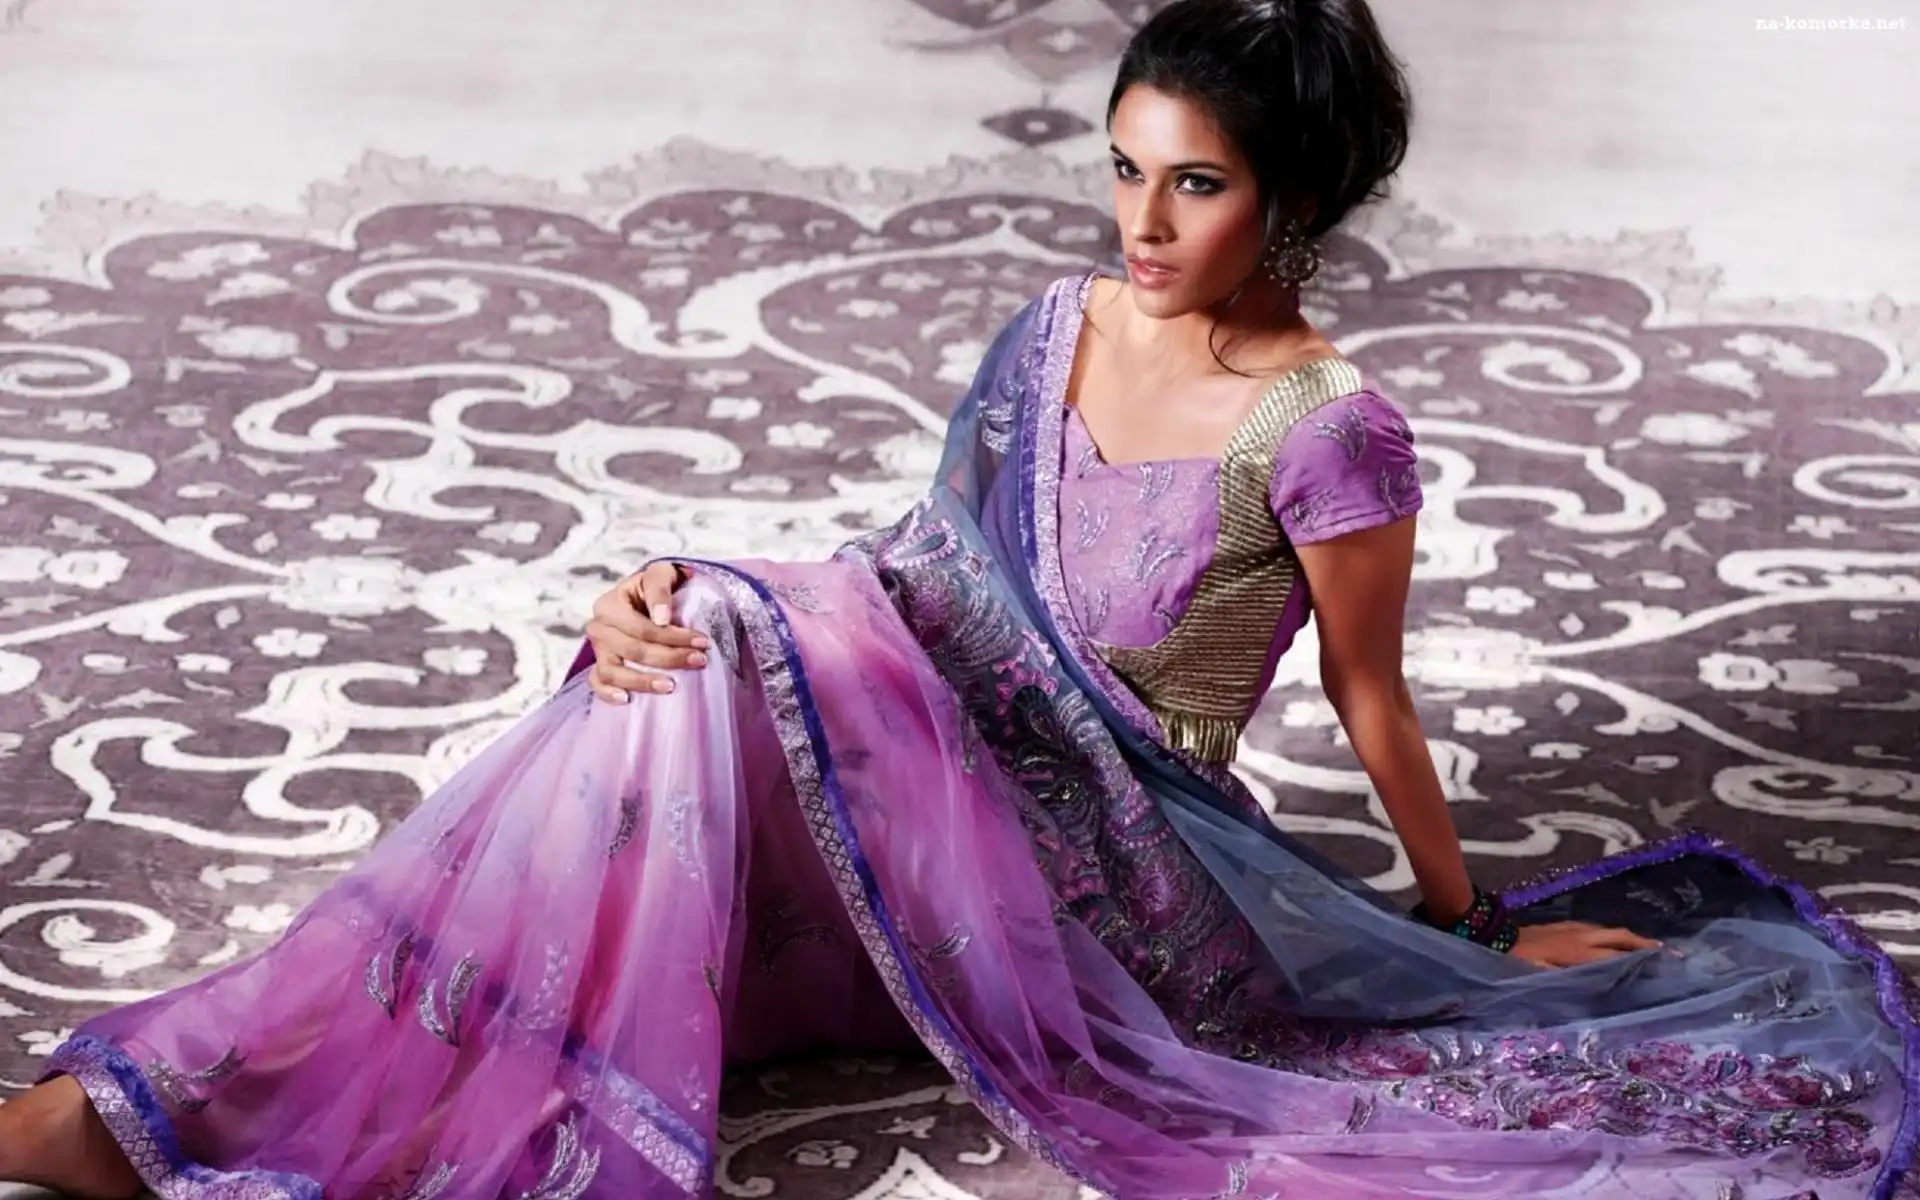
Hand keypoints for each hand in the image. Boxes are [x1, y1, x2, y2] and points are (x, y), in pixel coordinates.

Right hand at [583, 561, 708, 703]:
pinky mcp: (599, 666)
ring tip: (670, 686)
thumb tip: (662, 618)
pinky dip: (608, 693)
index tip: (703, 642)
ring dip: (642, 681)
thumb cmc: (656, 588)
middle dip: (669, 657)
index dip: (673, 636)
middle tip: (698, 660)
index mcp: (610, 604)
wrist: (646, 598)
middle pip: (632, 650)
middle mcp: (599, 627)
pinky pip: (597, 683)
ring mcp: (598, 649)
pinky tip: (627, 700)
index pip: (642, 627)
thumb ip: (660, 589)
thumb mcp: (661, 575)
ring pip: (613, 671)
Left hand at [1510, 921, 1661, 968]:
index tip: (1660, 962)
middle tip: (1667, 951)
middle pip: (1620, 936)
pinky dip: (1613, 935)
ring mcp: (1574, 928)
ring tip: (1650, 948)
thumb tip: (1592, 983)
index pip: (1615, 955)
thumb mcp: (1538, 974)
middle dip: (1644, 942)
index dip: (1638, 959)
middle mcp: (1581, 936)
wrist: (1497, 934)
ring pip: (1610, 930)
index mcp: (1577, 952)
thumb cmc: (1517, 960)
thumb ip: (1565, 980)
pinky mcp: (1567, 925)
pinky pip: (1598, 929)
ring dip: (1631, 938)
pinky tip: (1617, 942)